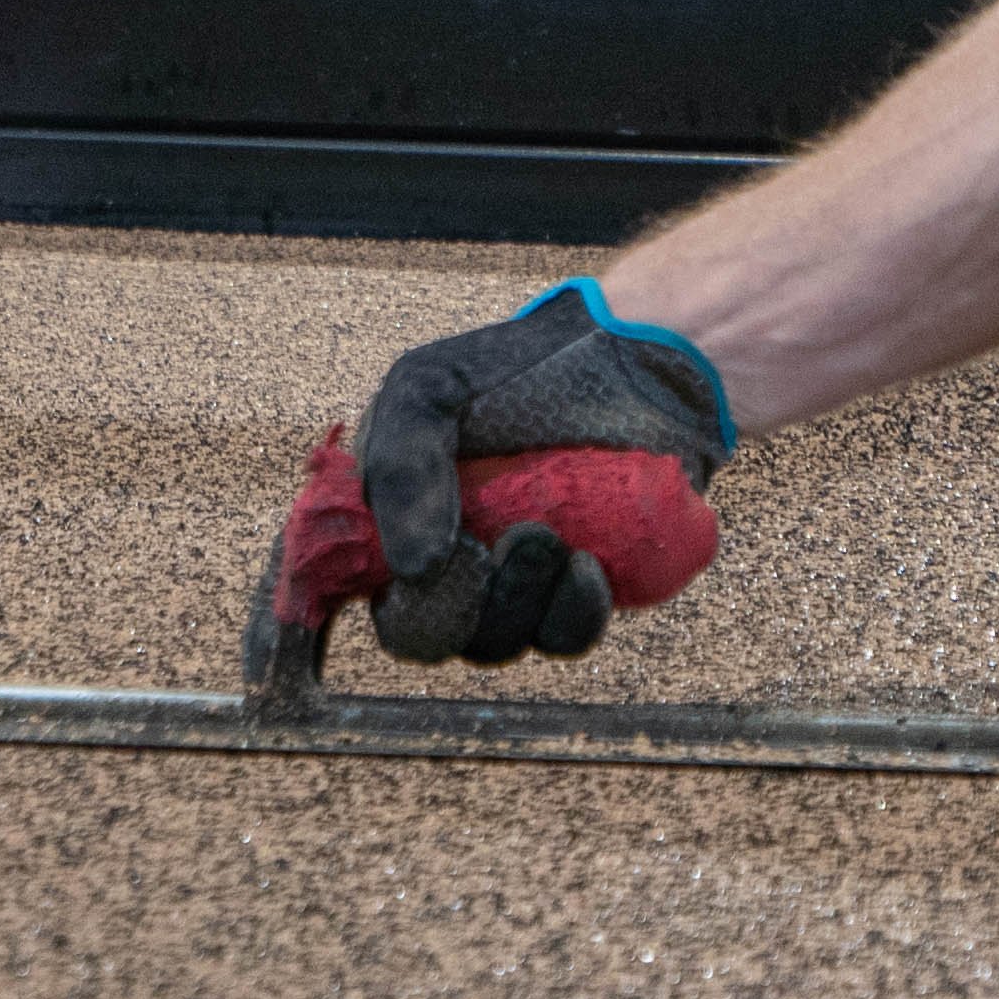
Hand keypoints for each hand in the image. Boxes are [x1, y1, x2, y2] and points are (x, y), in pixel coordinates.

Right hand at [333, 279, 735, 665]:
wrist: (628, 356)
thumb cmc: (516, 369)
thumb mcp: (429, 387)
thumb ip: (399, 463)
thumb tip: (414, 570)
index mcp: (397, 523)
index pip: (369, 600)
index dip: (397, 607)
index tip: (442, 556)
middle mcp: (448, 564)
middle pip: (432, 637)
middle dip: (464, 607)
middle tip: (517, 537)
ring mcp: (514, 583)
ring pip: (498, 642)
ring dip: (521, 601)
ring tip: (553, 536)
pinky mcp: (576, 591)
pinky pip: (565, 638)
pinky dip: (573, 613)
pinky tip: (589, 565)